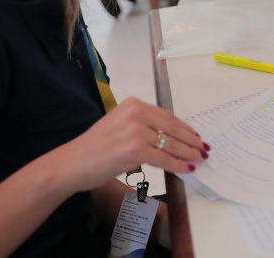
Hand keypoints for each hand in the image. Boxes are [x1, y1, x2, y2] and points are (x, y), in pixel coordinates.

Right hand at [55, 98, 207, 192]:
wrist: (69, 164)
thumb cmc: (94, 149)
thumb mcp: (120, 126)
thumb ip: (142, 126)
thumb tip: (169, 137)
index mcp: (133, 104)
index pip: (167, 116)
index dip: (184, 128)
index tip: (196, 136)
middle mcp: (136, 113)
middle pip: (172, 129)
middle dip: (191, 141)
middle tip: (204, 149)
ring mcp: (135, 131)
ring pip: (171, 144)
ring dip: (188, 153)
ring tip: (200, 158)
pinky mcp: (135, 150)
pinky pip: (164, 158)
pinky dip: (178, 164)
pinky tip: (187, 168)